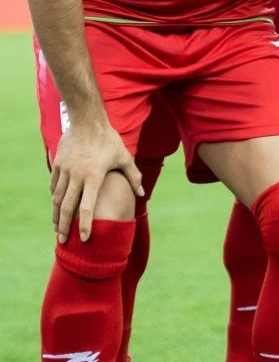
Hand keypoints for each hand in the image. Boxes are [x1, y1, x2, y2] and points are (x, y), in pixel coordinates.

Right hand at [49, 111, 142, 242]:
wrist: (87, 121)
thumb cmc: (109, 140)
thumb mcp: (125, 157)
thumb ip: (134, 176)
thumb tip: (142, 194)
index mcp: (94, 176)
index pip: (88, 206)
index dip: (86, 224)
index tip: (84, 238)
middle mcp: (77, 175)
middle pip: (67, 207)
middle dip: (64, 226)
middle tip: (63, 240)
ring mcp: (65, 170)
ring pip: (57, 198)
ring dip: (56, 214)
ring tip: (57, 227)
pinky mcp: (58, 164)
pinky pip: (53, 185)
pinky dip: (54, 197)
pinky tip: (56, 205)